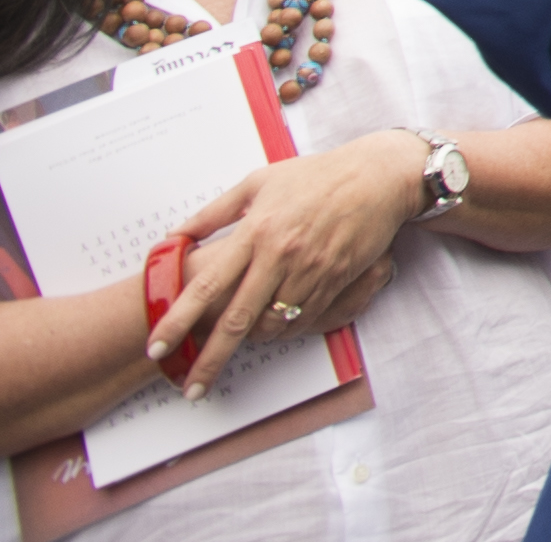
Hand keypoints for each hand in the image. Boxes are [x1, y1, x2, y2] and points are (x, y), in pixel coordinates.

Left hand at [147, 133, 424, 392]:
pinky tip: (274, 329)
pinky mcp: (335, 278)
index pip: (207, 286)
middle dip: (209, 360)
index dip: (178, 321)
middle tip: (191, 389)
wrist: (380, 175)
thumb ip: (213, 212)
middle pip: (236, 321)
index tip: (156, 348)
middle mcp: (279, 256)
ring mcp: (310, 270)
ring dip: (251, 343)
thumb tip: (175, 237)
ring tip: (235, 349)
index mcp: (255, 231)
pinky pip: (305, 318)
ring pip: (272, 325)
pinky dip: (285, 330)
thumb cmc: (316, 175)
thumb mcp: (258, 182)